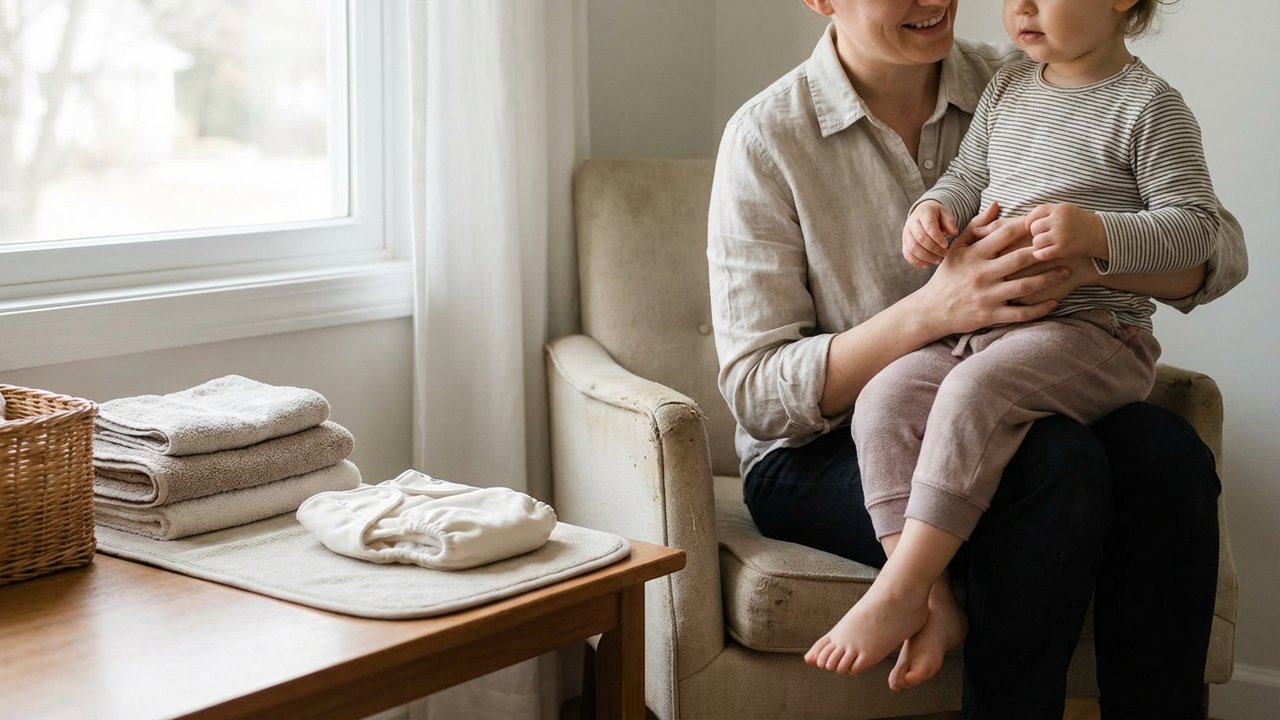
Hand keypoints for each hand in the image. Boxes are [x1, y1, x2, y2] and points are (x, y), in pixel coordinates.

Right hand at [903, 201, 957, 268]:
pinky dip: (916, 261)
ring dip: (926, 257)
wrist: (922, 214)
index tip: (946, 245)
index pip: (929, 226)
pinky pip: (907, 254)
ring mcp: (906, 233)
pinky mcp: (904, 242)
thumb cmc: (937, 216)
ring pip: (913, 248)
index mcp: (923, 213)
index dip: (937, 237)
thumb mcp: (945, 214)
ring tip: (938, 260)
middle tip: (945, 253)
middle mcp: (912, 223)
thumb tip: (954, 233)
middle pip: (920, 238)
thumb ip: (950, 222)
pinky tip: (926, 265)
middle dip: (934, 248)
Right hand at [917, 202, 1070, 333]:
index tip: (1044, 224)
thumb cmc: (948, 276)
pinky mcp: (990, 315)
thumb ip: (976, 226)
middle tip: (1064, 248)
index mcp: (973, 255)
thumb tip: (997, 205)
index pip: (1004, 235)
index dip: (1026, 227)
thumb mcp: (956, 249)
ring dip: (1048, 279)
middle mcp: (980, 274)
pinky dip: (1039, 309)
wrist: (932, 310)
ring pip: (1024, 287)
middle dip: (1044, 252)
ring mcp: (986, 296)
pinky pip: (1020, 313)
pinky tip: (1054, 302)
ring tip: (1066, 272)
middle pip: (1019, 259)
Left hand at [1025, 203, 1106, 261]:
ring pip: (1036, 241)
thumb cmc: (1079, 223)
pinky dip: (1041, 255)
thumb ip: (1047, 213)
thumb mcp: (1066, 211)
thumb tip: (1022, 222)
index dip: (1030, 222)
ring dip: (1039, 245)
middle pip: (1034, 228)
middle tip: (1043, 238)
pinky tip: (1047, 254)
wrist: (1101, 235)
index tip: (1032, 228)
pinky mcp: (1062, 249)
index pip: (1035, 213)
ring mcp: (1061, 235)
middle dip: (1036, 234)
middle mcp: (1059, 220)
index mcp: (1059, 209)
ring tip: (1048, 245)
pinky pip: (1041, 253)